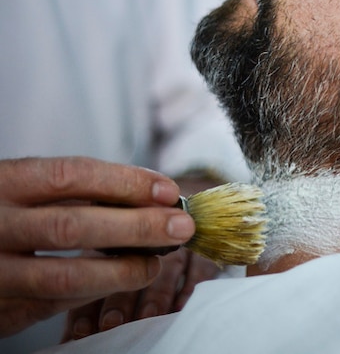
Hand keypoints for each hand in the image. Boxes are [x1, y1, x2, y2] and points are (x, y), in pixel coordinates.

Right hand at [0, 156, 195, 337]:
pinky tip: (119, 282)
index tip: (167, 190)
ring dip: (120, 270)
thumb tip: (152, 197)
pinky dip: (92, 294)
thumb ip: (76, 192)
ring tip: (154, 263)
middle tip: (180, 228)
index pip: (71, 174)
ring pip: (63, 276)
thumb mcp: (24, 188)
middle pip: (73, 225)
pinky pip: (51, 305)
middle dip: (136, 227)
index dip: (124, 182)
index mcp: (3, 182)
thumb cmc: (2, 212)